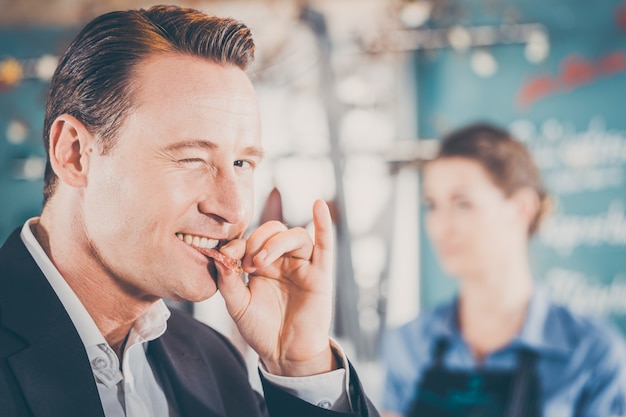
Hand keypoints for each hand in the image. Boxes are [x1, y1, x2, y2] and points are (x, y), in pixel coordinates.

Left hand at [216, 199, 336, 376]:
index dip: (238, 243)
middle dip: (255, 241)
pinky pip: (324, 245)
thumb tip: (219, 256)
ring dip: (275, 242)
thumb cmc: (262, 330)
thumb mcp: (238, 306)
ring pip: (294, 235)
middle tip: (246, 263)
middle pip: (273, 231)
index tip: (226, 255)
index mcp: (262, 264)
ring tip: (260, 262)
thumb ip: (228, 282)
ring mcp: (302, 265)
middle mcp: (283, 261)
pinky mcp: (320, 274)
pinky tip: (318, 206)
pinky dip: (323, 224)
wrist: (284, 354)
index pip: (251, 240)